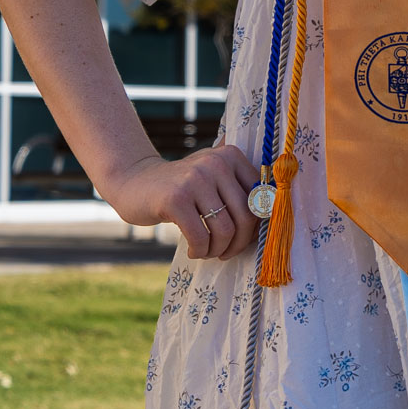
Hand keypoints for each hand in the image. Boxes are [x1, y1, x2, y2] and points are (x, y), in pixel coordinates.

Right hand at [101, 145, 260, 260]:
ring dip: (218, 250)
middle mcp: (216, 162)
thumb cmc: (182, 188)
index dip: (256, 226)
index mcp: (231, 156)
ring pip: (225, 229)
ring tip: (208, 251)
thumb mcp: (212, 178)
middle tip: (224, 252)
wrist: (134, 182)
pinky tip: (193, 250)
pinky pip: (201, 237)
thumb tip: (272, 212)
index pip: (260, 199)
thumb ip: (238, 189)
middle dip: (238, 243)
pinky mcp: (176, 198)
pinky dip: (200, 251)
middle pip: (246, 216)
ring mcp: (195, 179)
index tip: (243, 239)